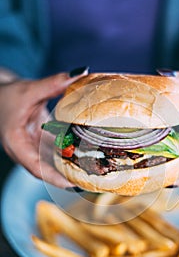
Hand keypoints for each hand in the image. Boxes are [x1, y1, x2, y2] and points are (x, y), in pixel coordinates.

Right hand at [0, 72, 84, 187]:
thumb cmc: (7, 95)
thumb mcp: (29, 89)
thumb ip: (53, 84)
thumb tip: (80, 74)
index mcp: (16, 143)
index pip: (36, 168)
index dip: (54, 178)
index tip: (73, 183)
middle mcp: (24, 150)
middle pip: (47, 170)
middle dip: (67, 175)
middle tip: (90, 178)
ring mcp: (31, 148)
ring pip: (51, 163)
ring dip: (69, 166)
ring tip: (92, 169)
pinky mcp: (37, 143)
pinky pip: (53, 153)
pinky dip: (67, 154)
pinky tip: (84, 153)